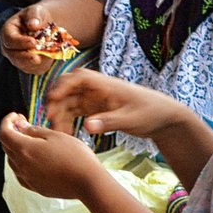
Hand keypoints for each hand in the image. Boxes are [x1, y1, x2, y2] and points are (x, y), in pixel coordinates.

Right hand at [0, 4, 84, 75]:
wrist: (43, 27)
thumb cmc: (37, 17)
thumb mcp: (36, 11)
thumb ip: (34, 16)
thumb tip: (33, 25)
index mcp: (8, 32)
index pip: (10, 40)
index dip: (21, 42)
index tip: (33, 42)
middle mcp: (9, 47)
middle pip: (14, 56)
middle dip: (27, 58)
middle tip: (38, 58)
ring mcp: (17, 58)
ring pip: (24, 65)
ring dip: (37, 62)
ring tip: (49, 56)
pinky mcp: (28, 66)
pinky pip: (34, 69)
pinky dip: (43, 65)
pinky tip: (50, 57)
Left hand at [0, 112, 105, 202]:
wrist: (88, 182)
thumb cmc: (75, 157)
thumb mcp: (55, 136)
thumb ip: (34, 131)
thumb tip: (21, 127)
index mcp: (25, 149)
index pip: (4, 133)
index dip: (7, 121)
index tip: (15, 116)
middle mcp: (22, 166)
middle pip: (7, 146)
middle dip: (12, 132)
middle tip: (24, 124)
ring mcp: (28, 178)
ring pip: (13, 160)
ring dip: (17, 147)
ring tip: (31, 140)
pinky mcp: (35, 187)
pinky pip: (21, 173)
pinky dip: (23, 163)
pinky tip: (34, 158)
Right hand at [41, 69, 194, 145]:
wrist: (162, 117)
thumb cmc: (149, 113)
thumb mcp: (129, 119)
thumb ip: (108, 122)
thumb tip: (87, 126)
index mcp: (104, 84)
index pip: (78, 78)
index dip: (62, 86)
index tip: (52, 99)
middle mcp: (96, 89)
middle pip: (68, 90)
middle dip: (56, 103)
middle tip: (51, 122)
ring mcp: (94, 99)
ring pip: (68, 102)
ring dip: (60, 115)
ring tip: (59, 133)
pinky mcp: (95, 109)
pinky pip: (75, 112)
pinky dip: (68, 121)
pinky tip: (67, 135)